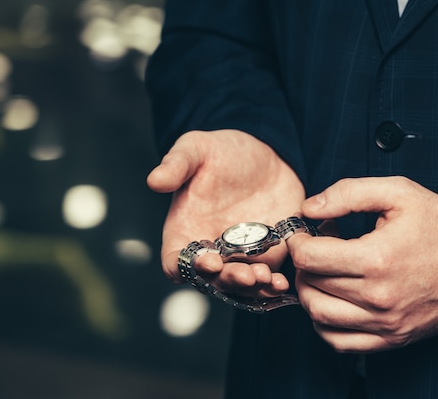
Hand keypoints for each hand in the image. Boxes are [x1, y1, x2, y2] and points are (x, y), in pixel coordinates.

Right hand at [147, 129, 303, 297]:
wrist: (265, 155)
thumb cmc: (222, 152)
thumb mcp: (197, 149)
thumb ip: (176, 164)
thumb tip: (155, 181)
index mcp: (184, 231)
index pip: (176, 263)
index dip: (188, 269)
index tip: (209, 261)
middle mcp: (210, 251)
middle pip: (212, 281)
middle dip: (229, 281)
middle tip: (247, 274)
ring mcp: (239, 258)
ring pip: (240, 286)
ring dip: (253, 288)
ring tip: (268, 278)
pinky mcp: (266, 258)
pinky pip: (267, 281)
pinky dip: (273, 286)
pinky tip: (283, 282)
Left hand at [286, 177, 437, 352]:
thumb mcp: (398, 193)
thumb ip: (348, 193)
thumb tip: (309, 208)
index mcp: (377, 258)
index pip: (310, 258)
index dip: (298, 242)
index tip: (304, 234)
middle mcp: (378, 297)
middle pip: (311, 285)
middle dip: (303, 263)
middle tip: (315, 248)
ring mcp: (385, 322)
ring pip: (319, 316)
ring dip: (309, 292)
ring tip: (321, 273)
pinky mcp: (392, 338)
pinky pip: (339, 342)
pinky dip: (324, 324)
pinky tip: (332, 301)